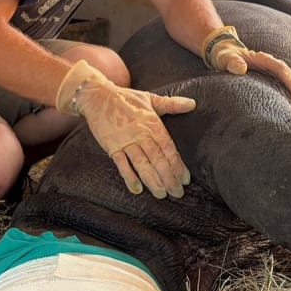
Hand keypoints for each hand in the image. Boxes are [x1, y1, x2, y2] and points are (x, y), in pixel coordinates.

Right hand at [56, 61, 194, 198]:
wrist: (98, 96)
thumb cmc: (126, 98)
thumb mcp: (151, 99)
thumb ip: (172, 104)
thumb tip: (193, 104)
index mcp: (152, 123)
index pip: (169, 148)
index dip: (178, 165)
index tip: (185, 179)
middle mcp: (141, 134)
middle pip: (158, 159)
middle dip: (169, 178)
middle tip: (177, 193)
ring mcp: (125, 141)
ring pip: (142, 164)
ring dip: (152, 181)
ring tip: (161, 194)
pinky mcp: (111, 146)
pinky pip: (121, 164)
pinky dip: (129, 177)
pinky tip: (136, 189)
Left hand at [202, 26, 290, 122]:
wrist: (226, 53)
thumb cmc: (225, 56)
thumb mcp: (225, 58)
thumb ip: (232, 62)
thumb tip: (241, 69)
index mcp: (264, 59)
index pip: (282, 70)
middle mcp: (273, 65)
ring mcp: (274, 73)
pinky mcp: (273, 80)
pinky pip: (287, 89)